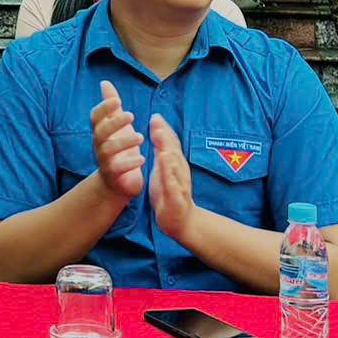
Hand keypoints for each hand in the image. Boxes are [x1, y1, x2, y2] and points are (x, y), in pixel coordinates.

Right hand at [89, 81, 143, 201]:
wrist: (116, 182)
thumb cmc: (118, 149)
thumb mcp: (116, 125)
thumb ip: (111, 105)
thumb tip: (105, 83)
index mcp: (100, 131)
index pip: (95, 117)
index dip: (104, 108)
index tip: (118, 100)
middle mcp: (99, 145)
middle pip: (100, 132)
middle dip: (114, 122)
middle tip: (131, 115)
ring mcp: (104, 161)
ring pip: (108, 150)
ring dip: (124, 142)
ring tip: (141, 137)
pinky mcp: (112, 176)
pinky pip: (117, 169)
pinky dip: (129, 163)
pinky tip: (141, 158)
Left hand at [145, 116, 196, 246]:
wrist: (181, 220)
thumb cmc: (170, 190)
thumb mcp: (162, 166)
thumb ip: (160, 146)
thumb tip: (157, 123)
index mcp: (175, 162)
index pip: (171, 143)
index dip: (164, 130)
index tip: (155, 116)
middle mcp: (180, 171)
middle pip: (174, 152)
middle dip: (166, 138)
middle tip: (157, 125)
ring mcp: (180, 185)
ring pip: (176, 169)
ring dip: (170, 157)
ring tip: (162, 146)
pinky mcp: (177, 199)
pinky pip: (174, 188)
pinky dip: (170, 178)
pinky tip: (165, 172)